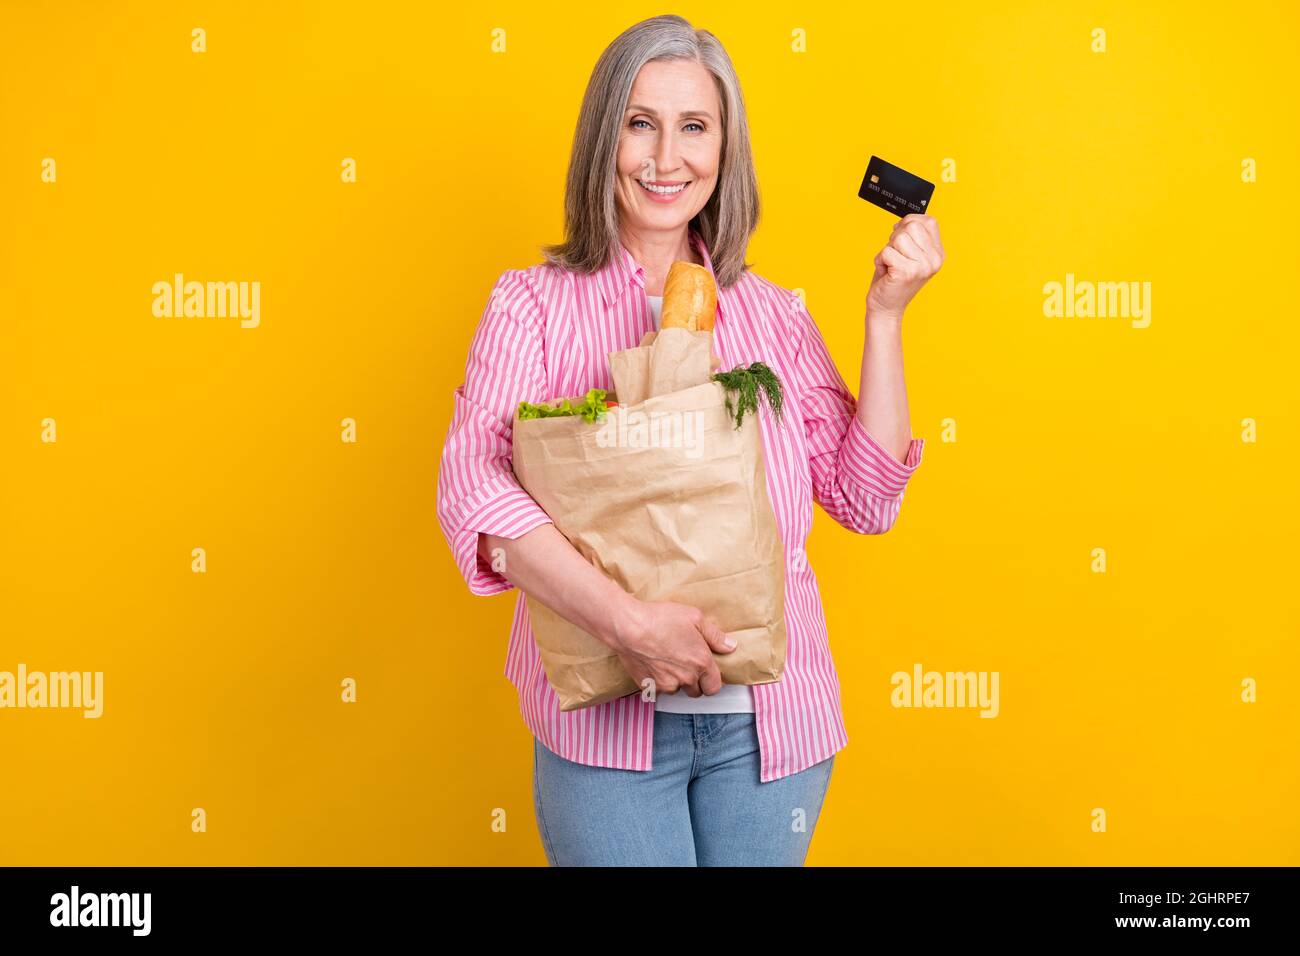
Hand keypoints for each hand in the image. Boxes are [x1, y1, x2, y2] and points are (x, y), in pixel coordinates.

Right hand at [610, 598, 735, 698]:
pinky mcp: (649, 687)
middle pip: (696, 692)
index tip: (706, 672)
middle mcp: (686, 678)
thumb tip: (730, 646)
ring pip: (676, 690)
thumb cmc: (659, 619)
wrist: (628, 627)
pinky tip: (654, 664)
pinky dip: (658, 681)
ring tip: (667, 661)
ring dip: (675, 681)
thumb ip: (715, 635)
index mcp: (701, 662)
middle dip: (694, 681)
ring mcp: (667, 684)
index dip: (711, 680)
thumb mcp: (694, 618)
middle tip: (685, 663)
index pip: (714, 687)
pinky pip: (658, 689)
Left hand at [866, 213, 943, 321]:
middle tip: (895, 257)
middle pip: (912, 226)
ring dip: (887, 250)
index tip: (903, 243)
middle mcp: (934, 260)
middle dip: (896, 238)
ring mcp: (922, 266)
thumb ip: (914, 236)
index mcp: (938, 253)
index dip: (909, 225)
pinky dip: (880, 260)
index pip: (928, 221)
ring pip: (898, 238)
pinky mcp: (906, 272)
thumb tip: (907, 219)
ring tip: (891, 265)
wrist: (886, 307)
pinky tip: (886, 272)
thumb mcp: (909, 254)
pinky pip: (886, 251)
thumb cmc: (893, 279)